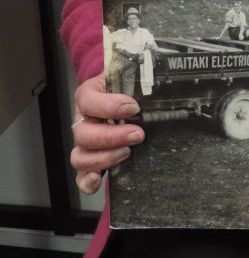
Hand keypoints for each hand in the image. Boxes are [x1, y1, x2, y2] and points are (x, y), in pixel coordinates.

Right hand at [71, 74, 143, 193]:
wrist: (129, 92)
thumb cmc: (129, 85)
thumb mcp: (130, 77)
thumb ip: (137, 81)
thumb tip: (158, 88)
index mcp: (89, 95)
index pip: (88, 101)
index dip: (109, 106)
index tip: (133, 107)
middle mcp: (83, 119)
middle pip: (83, 134)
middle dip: (112, 136)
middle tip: (137, 134)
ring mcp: (85, 142)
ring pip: (80, 156)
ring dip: (104, 158)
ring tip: (127, 152)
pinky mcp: (92, 160)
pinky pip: (81, 176)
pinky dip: (87, 181)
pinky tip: (98, 179)